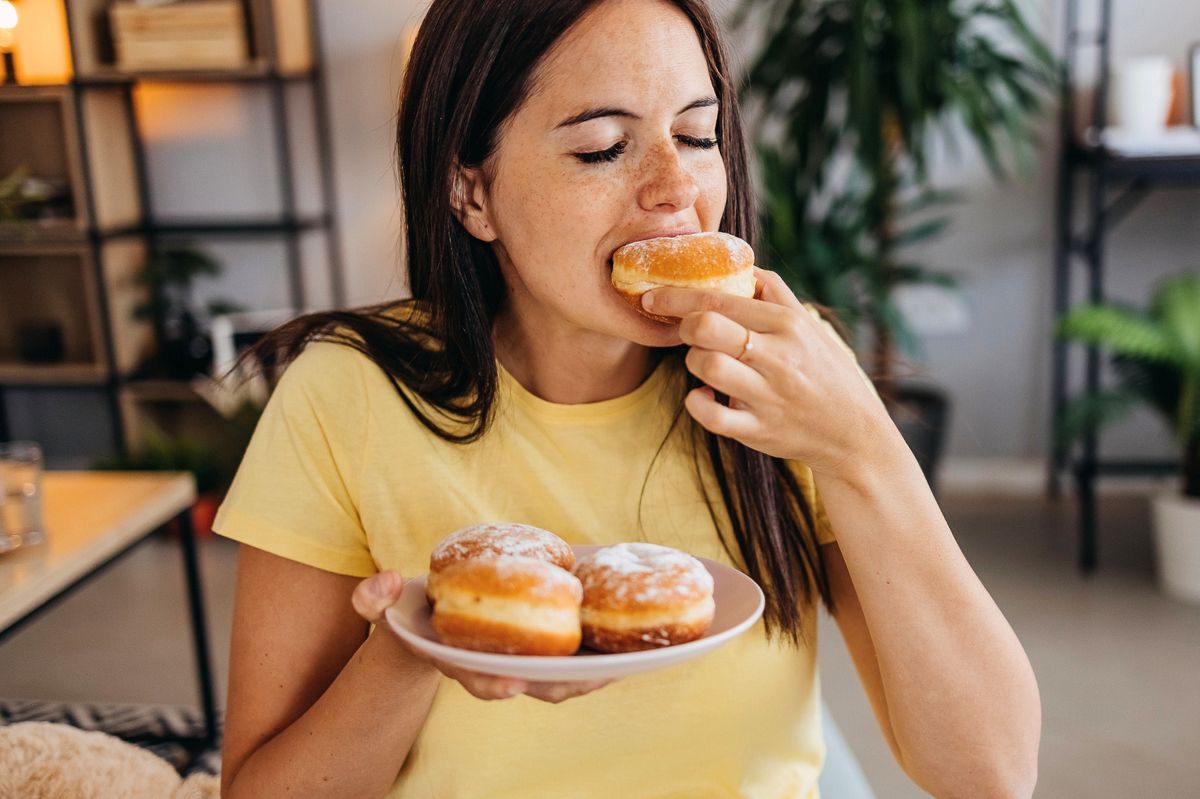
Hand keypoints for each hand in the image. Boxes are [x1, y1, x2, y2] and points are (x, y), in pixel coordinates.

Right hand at [351, 570, 611, 703]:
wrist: (434, 616)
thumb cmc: (414, 610)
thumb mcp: (387, 603)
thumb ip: (374, 596)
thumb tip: (383, 583)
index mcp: (459, 661)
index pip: (477, 678)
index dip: (493, 683)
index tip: (509, 682)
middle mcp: (494, 669)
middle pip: (531, 685)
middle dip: (560, 683)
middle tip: (588, 675)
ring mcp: (522, 663)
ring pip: (560, 679)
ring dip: (590, 675)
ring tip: (617, 664)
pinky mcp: (544, 650)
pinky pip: (575, 661)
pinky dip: (598, 657)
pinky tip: (624, 646)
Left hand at [642, 268, 893, 477]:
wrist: (851, 432)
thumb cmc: (823, 370)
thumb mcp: (808, 325)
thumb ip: (773, 292)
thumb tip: (738, 264)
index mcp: (787, 324)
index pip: (721, 299)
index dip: (678, 296)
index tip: (654, 296)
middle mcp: (778, 357)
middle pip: (707, 327)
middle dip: (684, 325)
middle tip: (685, 330)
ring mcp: (767, 396)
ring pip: (706, 366)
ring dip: (693, 361)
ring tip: (705, 362)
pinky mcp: (757, 430)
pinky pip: (710, 415)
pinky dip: (697, 402)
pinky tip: (705, 395)